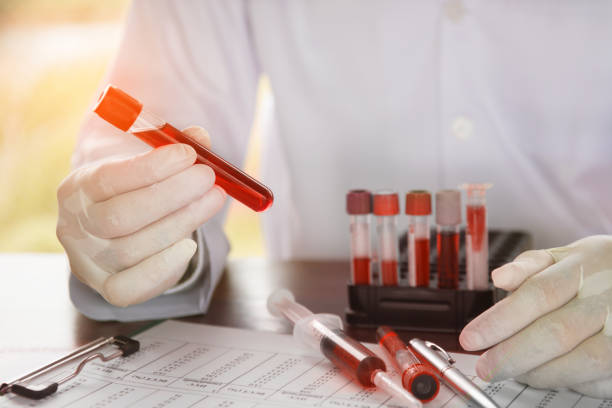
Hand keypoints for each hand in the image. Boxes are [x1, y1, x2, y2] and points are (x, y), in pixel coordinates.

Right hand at [56, 126, 225, 306]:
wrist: (113, 237)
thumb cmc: (133, 194)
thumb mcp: (146, 169)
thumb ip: (172, 152)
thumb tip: (201, 137)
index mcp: (78, 189)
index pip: (108, 178)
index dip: (151, 167)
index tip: (188, 154)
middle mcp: (75, 227)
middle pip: (121, 217)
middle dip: (171, 195)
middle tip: (207, 178)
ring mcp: (88, 263)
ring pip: (134, 248)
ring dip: (181, 223)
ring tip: (212, 200)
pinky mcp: (108, 289)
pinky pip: (132, 287)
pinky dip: (164, 267)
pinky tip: (190, 245)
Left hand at [459, 235, 611, 397]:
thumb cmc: (598, 271)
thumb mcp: (566, 256)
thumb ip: (530, 267)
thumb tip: (499, 278)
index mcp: (586, 264)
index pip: (537, 294)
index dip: (501, 320)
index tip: (470, 338)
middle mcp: (608, 295)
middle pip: (556, 332)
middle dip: (513, 354)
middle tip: (486, 367)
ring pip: (582, 360)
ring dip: (540, 372)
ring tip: (514, 372)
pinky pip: (601, 377)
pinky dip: (571, 380)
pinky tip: (548, 374)